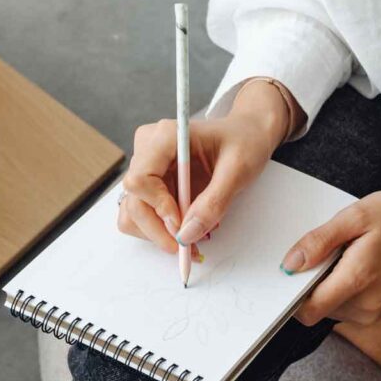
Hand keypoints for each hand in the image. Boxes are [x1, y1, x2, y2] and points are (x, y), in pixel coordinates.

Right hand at [118, 79, 301, 251]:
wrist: (247, 134)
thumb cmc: (244, 142)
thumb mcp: (238, 170)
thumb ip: (213, 203)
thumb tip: (187, 235)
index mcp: (166, 137)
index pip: (140, 179)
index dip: (158, 206)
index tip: (181, 223)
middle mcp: (149, 149)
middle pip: (134, 200)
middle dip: (158, 229)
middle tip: (187, 246)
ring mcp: (148, 165)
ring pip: (133, 211)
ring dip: (157, 233)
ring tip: (190, 239)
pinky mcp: (153, 181)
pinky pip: (144, 212)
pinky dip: (161, 229)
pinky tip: (186, 229)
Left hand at [284, 184, 380, 325]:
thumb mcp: (354, 216)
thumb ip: (320, 241)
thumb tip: (289, 265)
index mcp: (358, 279)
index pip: (310, 310)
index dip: (291, 295)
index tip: (287, 272)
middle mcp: (364, 304)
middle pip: (314, 308)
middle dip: (307, 284)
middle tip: (320, 251)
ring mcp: (369, 311)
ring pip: (325, 307)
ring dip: (321, 284)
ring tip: (338, 253)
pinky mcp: (370, 310)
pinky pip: (337, 304)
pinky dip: (333, 286)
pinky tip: (345, 262)